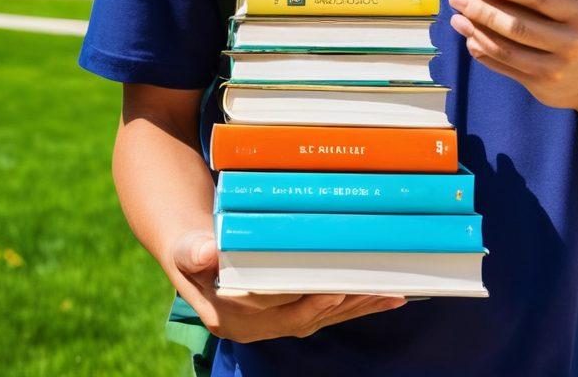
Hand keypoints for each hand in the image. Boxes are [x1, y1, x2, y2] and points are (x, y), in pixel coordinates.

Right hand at [168, 228, 405, 344]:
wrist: (195, 256)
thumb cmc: (192, 249)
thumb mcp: (187, 249)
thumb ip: (193, 251)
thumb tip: (205, 251)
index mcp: (231, 316)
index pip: (275, 310)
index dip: (304, 299)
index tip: (333, 286)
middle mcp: (257, 327)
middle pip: (306, 317)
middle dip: (342, 304)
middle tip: (375, 288)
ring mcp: (275, 323)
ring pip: (322, 319)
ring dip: (357, 307)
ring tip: (391, 295)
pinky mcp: (290, 314)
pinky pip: (327, 314)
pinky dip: (355, 305)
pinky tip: (384, 298)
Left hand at [447, 0, 577, 110]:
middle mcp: (570, 42)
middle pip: (517, 25)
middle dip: (482, 10)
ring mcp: (555, 67)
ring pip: (507, 49)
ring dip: (477, 33)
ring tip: (457, 18)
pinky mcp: (541, 84)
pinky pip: (506, 67)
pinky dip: (484, 54)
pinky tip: (470, 40)